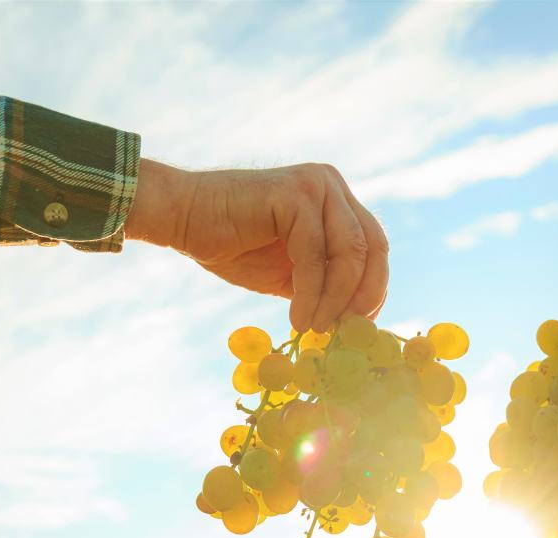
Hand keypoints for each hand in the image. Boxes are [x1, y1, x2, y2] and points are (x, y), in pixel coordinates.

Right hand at [127, 160, 388, 332]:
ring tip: (316, 330)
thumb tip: (357, 322)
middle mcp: (331, 185)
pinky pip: (314, 255)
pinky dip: (311, 294)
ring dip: (335, 300)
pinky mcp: (294, 194)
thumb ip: (325, 284)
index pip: (374, 247)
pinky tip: (298, 319)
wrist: (183, 219)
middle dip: (363, 296)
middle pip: (373, 247)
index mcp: (336, 200)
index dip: (374, 290)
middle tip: (346, 333)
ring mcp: (315, 185)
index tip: (359, 328)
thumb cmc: (233, 245)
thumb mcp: (292, 272)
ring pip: (348, 253)